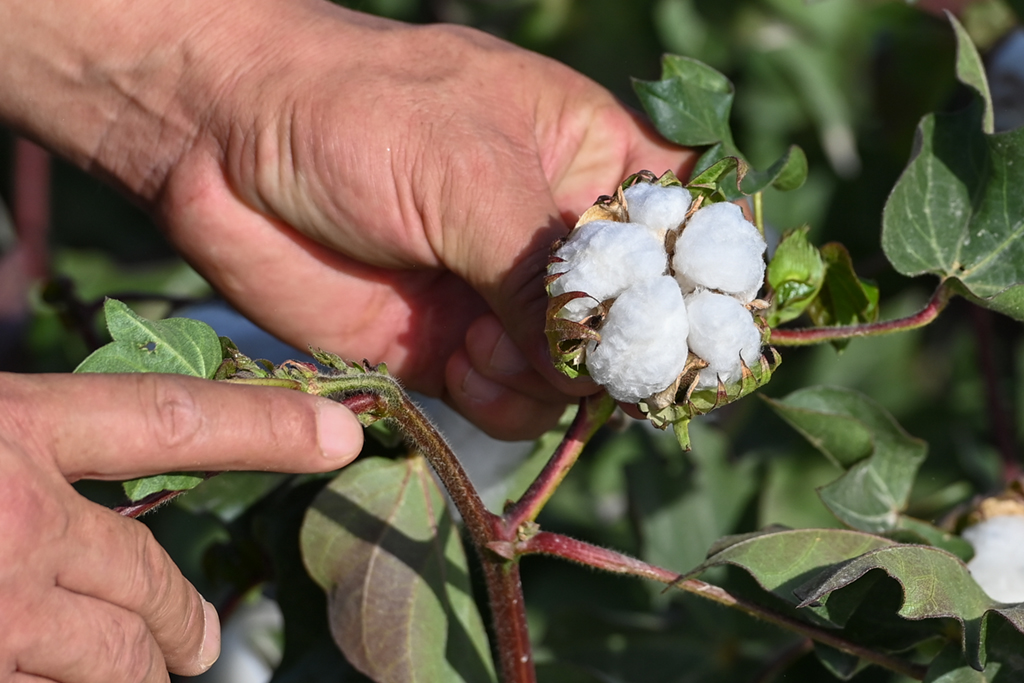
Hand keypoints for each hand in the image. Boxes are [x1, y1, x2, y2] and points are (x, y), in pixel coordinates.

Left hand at [0, 0, 692, 439]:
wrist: (225, 144)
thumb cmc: (357, 114)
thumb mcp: (467, 169)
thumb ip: (546, 268)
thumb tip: (601, 363)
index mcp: (593, 162)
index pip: (691, 232)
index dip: (708, 284)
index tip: (703, 330)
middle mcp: (562, 238)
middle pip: (644, 321)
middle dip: (624, 348)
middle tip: (593, 355)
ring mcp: (510, 299)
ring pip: (580, 376)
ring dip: (551, 379)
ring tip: (488, 340)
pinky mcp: (456, 348)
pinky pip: (516, 402)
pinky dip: (502, 400)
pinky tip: (461, 362)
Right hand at [0, 371, 361, 680]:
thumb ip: (35, 443)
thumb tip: (103, 461)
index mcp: (15, 428)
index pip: (175, 422)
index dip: (267, 428)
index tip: (340, 434)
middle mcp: (20, 518)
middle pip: (154, 579)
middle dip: (184, 619)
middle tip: (202, 641)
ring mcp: (2, 611)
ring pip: (121, 656)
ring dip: (141, 669)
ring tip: (153, 673)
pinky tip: (40, 673)